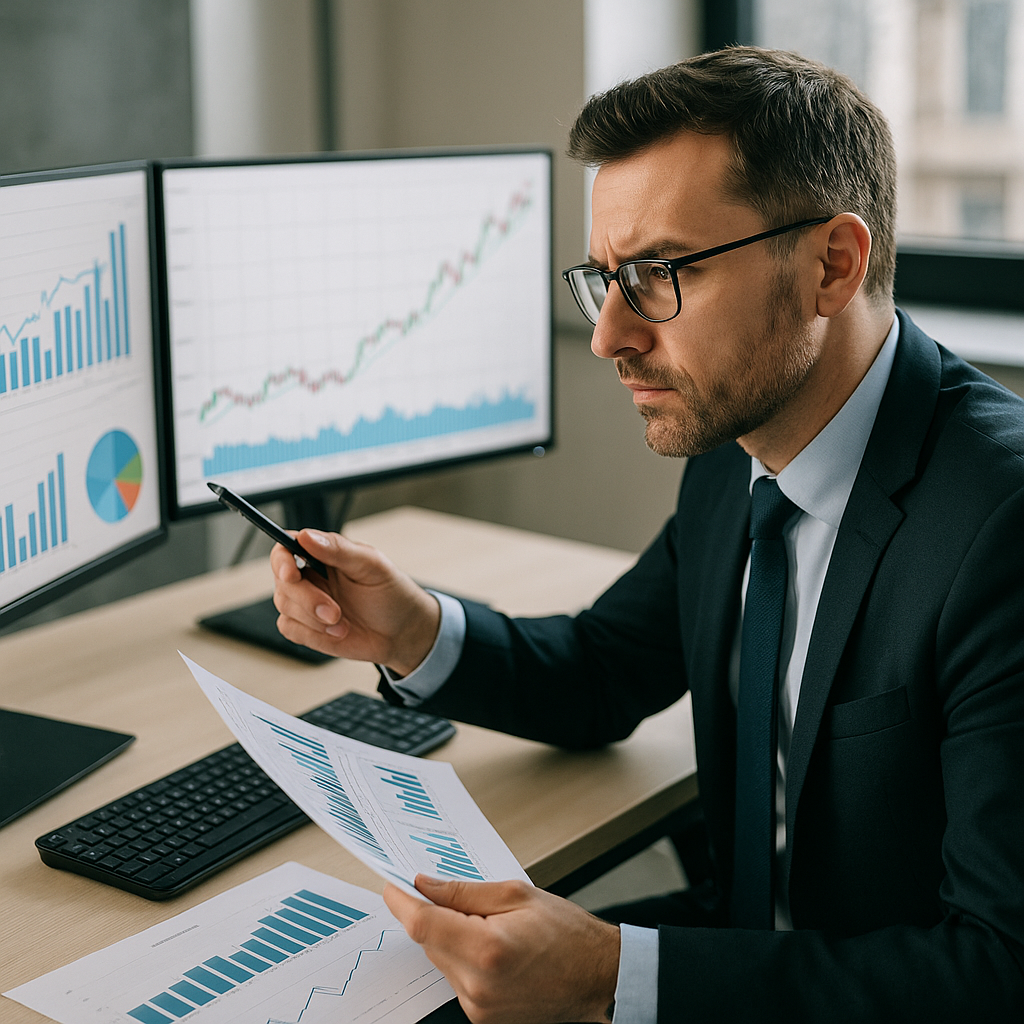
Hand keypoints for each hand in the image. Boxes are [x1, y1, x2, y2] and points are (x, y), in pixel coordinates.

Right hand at [271, 529, 439, 672]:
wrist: (402, 632)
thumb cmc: (391, 593)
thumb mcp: (372, 566)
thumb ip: (339, 550)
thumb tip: (307, 536)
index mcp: (323, 554)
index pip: (286, 547)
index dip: (282, 559)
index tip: (292, 573)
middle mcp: (310, 576)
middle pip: (283, 581)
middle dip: (306, 598)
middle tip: (333, 611)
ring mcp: (306, 603)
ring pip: (284, 606)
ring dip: (314, 619)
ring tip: (343, 622)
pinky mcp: (306, 627)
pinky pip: (290, 629)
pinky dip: (314, 634)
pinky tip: (338, 632)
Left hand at [384, 875, 619, 1023]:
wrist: (598, 977)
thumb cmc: (567, 934)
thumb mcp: (516, 895)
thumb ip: (464, 891)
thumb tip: (425, 885)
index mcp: (487, 949)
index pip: (423, 925)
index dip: (401, 903)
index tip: (391, 886)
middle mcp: (478, 986)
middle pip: (430, 943)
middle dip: (433, 916)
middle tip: (452, 896)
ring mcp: (480, 1009)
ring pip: (442, 962)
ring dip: (451, 938)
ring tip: (488, 925)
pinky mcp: (483, 1019)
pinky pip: (457, 980)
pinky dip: (464, 959)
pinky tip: (493, 948)